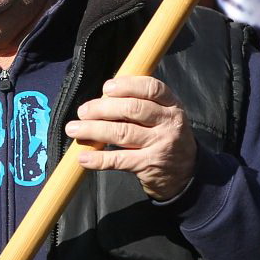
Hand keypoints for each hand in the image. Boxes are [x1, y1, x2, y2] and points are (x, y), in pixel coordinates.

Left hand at [64, 76, 196, 201]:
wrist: (186, 174)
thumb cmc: (165, 138)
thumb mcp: (164, 117)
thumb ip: (140, 105)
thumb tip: (102, 99)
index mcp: (172, 105)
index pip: (152, 88)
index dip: (127, 85)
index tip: (106, 88)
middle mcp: (168, 123)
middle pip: (133, 109)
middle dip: (103, 108)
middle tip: (83, 111)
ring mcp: (160, 145)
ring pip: (122, 133)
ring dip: (93, 130)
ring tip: (74, 130)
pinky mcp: (149, 165)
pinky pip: (120, 160)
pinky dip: (99, 159)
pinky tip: (83, 157)